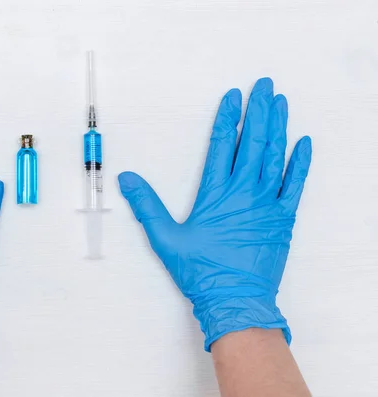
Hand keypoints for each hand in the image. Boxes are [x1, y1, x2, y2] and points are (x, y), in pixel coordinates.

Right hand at [118, 78, 311, 350]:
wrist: (235, 299)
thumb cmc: (200, 270)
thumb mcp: (165, 238)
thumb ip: (146, 206)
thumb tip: (128, 179)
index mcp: (215, 193)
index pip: (222, 144)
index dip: (228, 117)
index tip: (233, 96)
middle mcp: (244, 191)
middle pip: (252, 142)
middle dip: (258, 111)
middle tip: (264, 86)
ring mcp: (267, 203)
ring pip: (274, 156)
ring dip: (278, 127)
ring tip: (281, 102)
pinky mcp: (282, 218)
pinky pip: (296, 185)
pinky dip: (300, 163)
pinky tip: (303, 143)